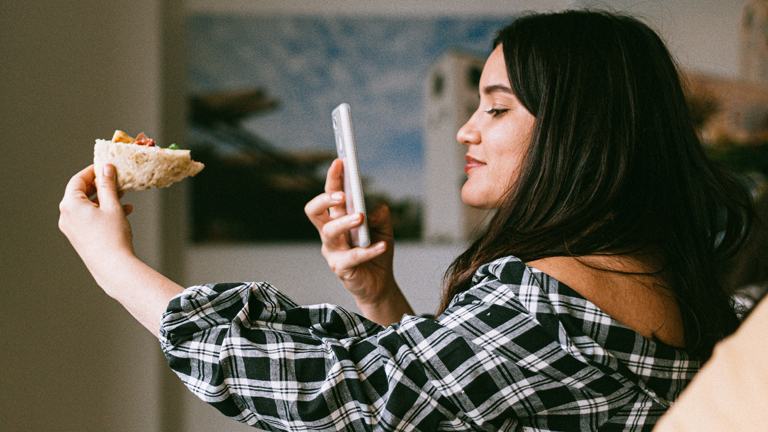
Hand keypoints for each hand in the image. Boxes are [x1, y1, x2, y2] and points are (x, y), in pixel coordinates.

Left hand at [59, 164, 135, 288]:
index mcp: (71, 205)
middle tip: (115, 180)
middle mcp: (66, 216)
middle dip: (100, 186)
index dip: (92, 171)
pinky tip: (122, 213)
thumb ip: (108, 185)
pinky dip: (102, 212)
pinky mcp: (79, 237)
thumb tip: (105, 169)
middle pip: (81, 193)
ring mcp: (71, 228)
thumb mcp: (112, 206)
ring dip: (104, 200)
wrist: (113, 267)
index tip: (104, 167)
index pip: (77, 180)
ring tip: (123, 197)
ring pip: (87, 206)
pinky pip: (88, 218)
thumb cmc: (112, 237)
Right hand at [305, 159, 412, 323]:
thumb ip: (380, 215)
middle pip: (315, 211)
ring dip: (344, 222)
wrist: (379, 284)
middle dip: (325, 198)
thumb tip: (371, 210)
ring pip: (329, 232)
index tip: (340, 162)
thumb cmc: (376, 251)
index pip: (330, 195)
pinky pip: (352, 257)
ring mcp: (332, 251)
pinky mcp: (340, 268)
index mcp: (337, 219)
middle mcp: (330, 233)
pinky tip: (382, 244)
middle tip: (342, 193)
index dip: (332, 178)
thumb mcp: (384, 228)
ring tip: (360, 217)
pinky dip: (369, 249)